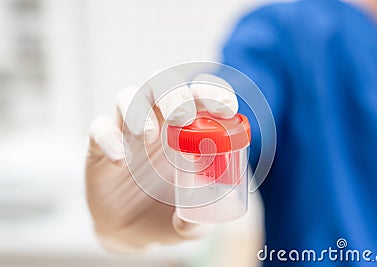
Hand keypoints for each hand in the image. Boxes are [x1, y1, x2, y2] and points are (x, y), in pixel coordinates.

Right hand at [85, 74, 237, 251]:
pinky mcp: (100, 146)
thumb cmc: (168, 214)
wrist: (132, 231)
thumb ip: (196, 225)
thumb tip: (194, 221)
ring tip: (149, 135)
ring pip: (128, 96)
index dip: (212, 93)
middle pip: (163, 85)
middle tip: (183, 116)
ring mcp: (127, 131)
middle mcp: (158, 122)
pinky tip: (121, 160)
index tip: (224, 108)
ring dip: (139, 109)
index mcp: (188, 131)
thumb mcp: (188, 225)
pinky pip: (98, 128)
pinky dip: (109, 138)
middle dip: (174, 94)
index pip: (199, 96)